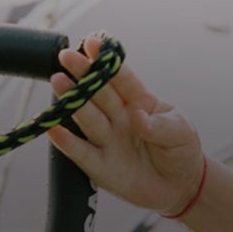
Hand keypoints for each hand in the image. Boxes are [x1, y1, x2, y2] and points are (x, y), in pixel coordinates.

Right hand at [47, 34, 203, 215]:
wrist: (180, 188)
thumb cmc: (181, 152)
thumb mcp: (180, 134)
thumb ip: (158, 125)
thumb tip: (136, 116)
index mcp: (139, 102)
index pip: (120, 78)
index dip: (106, 61)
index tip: (93, 43)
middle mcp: (119, 117)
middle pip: (98, 93)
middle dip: (82, 74)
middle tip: (67, 57)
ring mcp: (108, 140)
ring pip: (87, 117)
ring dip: (72, 100)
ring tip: (58, 82)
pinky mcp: (99, 166)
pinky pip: (80, 152)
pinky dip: (65, 141)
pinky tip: (51, 126)